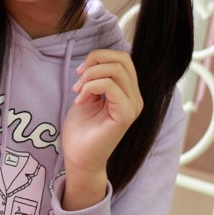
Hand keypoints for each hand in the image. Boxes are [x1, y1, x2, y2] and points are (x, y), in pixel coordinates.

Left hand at [60, 49, 142, 209]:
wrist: (79, 157)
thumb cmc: (82, 128)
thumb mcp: (89, 94)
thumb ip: (97, 77)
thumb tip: (96, 60)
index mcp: (128, 91)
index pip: (123, 58)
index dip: (99, 57)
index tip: (80, 72)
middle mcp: (135, 98)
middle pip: (122, 59)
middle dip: (95, 61)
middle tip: (78, 78)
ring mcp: (133, 107)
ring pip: (116, 70)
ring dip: (90, 75)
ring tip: (78, 91)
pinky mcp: (125, 116)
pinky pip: (110, 86)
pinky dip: (90, 87)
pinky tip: (80, 101)